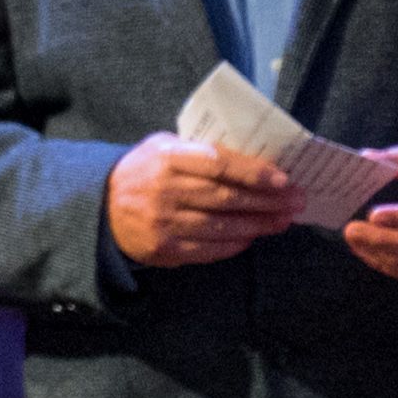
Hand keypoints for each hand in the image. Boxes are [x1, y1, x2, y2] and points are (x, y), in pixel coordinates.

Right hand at [107, 132, 303, 265]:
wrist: (101, 207)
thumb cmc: (143, 171)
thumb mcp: (162, 147)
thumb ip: (200, 150)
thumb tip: (253, 161)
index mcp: (166, 158)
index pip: (218, 164)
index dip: (253, 173)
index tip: (283, 179)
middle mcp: (164, 191)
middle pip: (226, 197)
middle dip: (267, 201)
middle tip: (296, 202)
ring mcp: (164, 223)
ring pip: (222, 226)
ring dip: (258, 225)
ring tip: (282, 221)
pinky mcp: (164, 249)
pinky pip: (209, 249)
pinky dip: (234, 244)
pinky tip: (252, 237)